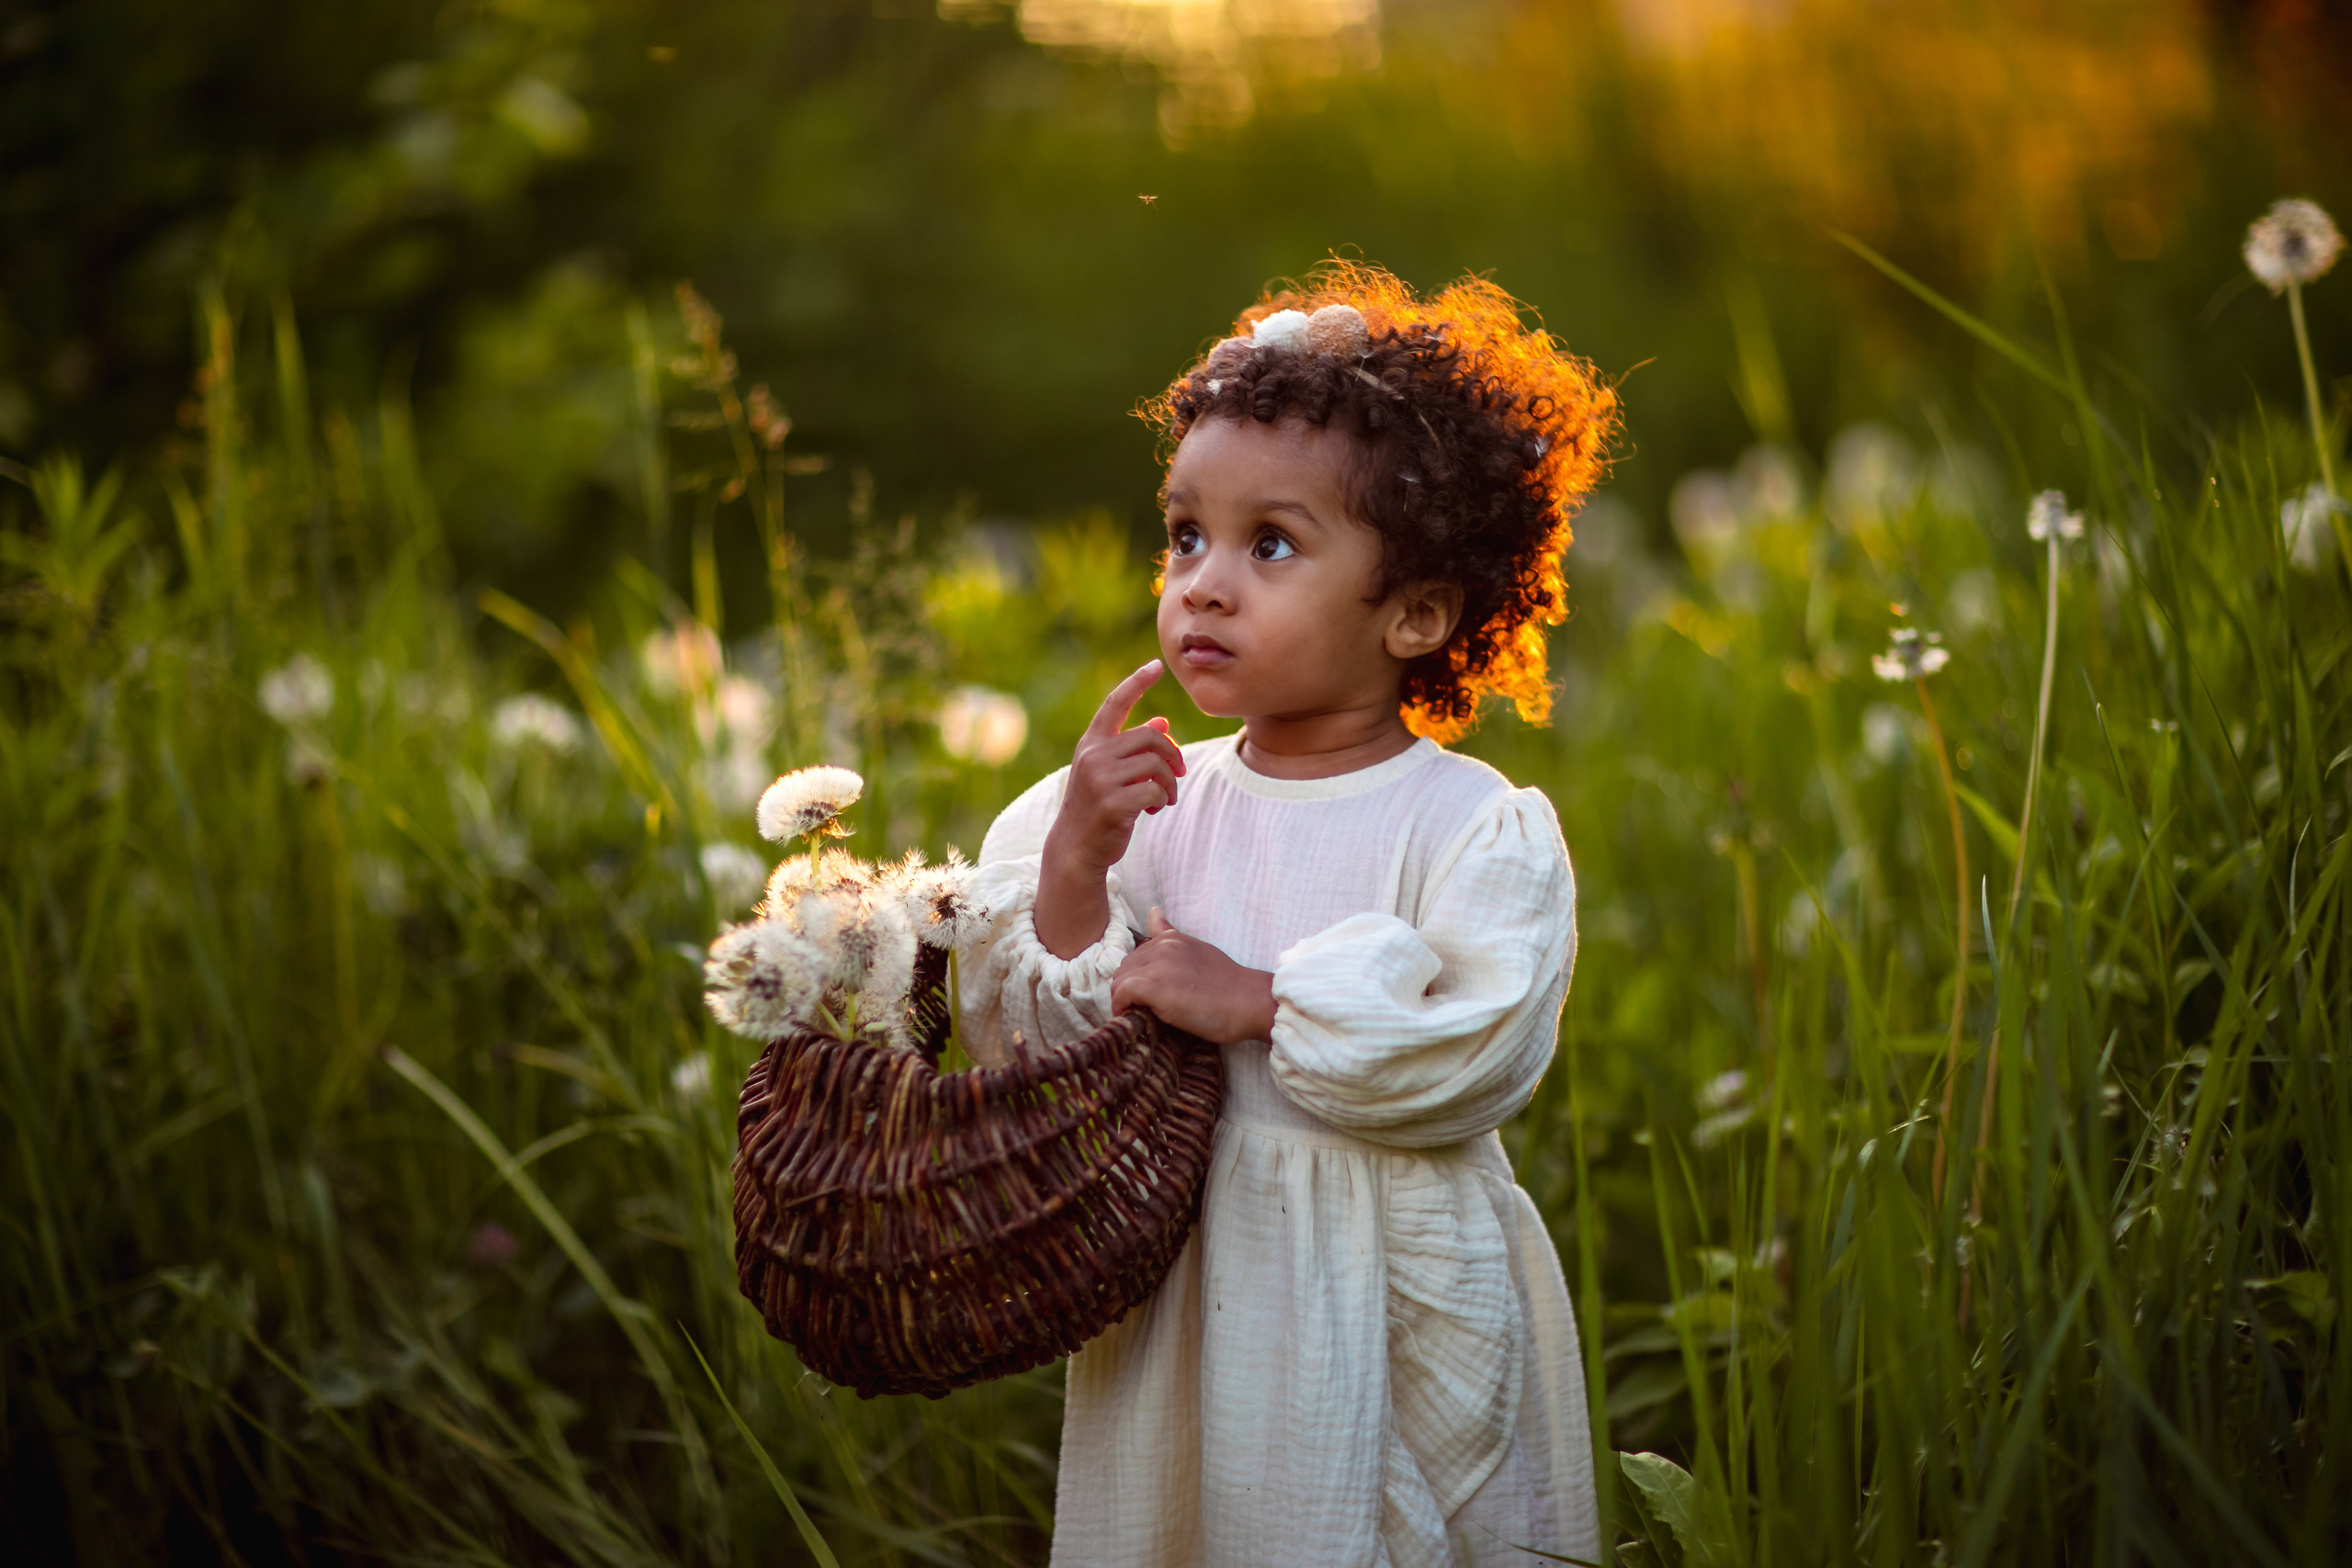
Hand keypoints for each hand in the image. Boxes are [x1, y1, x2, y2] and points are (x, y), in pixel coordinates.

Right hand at [1036, 662, 1185, 956]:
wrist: (1076, 848)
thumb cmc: (1097, 807)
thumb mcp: (1109, 772)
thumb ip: (1131, 748)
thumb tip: (1162, 722)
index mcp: (1091, 743)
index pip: (1115, 703)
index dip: (1137, 683)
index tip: (1156, 666)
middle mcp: (1093, 756)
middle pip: (1151, 737)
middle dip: (1173, 755)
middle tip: (1178, 774)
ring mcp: (1101, 780)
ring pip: (1157, 765)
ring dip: (1170, 783)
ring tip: (1164, 798)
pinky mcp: (1113, 804)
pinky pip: (1156, 790)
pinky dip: (1163, 799)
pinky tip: (1154, 809)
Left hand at [1111, 908, 1276, 1045]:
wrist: (1247, 1001)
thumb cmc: (1228, 985)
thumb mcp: (1198, 951)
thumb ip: (1172, 936)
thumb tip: (1153, 912)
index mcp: (1171, 939)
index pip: (1137, 956)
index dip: (1138, 978)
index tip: (1145, 997)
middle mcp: (1161, 946)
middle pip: (1125, 968)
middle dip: (1128, 989)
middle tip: (1139, 1009)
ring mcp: (1157, 965)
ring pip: (1120, 980)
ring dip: (1123, 1000)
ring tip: (1137, 1015)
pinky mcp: (1153, 986)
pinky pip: (1121, 993)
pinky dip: (1121, 1007)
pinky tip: (1133, 1018)